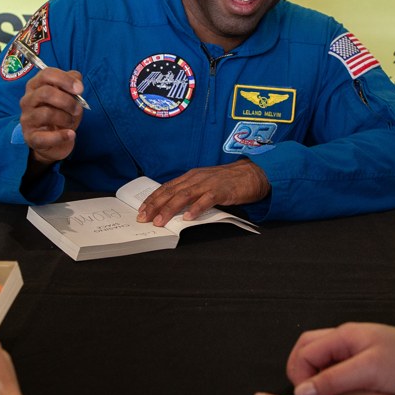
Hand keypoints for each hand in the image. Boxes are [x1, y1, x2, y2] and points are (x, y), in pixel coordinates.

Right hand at [19, 67, 85, 165]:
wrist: (55, 141)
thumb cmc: (61, 113)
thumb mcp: (69, 96)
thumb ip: (72, 84)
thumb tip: (77, 81)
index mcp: (35, 85)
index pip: (46, 74)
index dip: (65, 80)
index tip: (80, 90)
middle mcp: (27, 100)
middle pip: (45, 92)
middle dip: (67, 101)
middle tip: (78, 109)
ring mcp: (27, 119)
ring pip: (46, 113)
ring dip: (65, 118)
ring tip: (71, 122)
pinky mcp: (30, 137)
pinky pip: (44, 137)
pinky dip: (61, 136)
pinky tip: (71, 134)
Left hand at [136, 159, 269, 225]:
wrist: (253, 173)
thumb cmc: (229, 181)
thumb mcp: (206, 183)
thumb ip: (192, 193)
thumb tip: (174, 207)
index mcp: (191, 176)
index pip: (167, 187)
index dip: (153, 199)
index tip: (141, 210)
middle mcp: (197, 178)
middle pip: (172, 192)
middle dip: (155, 205)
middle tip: (144, 218)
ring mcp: (209, 183)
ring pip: (185, 196)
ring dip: (170, 209)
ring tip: (160, 220)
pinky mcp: (222, 190)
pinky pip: (207, 200)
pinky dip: (196, 209)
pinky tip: (188, 218)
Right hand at [283, 323, 394, 394]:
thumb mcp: (369, 371)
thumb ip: (333, 380)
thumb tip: (303, 391)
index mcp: (346, 335)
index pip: (305, 350)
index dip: (300, 376)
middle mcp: (350, 340)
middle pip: (309, 350)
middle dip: (301, 372)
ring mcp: (360, 352)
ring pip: (324, 361)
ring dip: (318, 378)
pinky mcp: (370, 365)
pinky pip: (340, 370)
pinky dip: (333, 383)